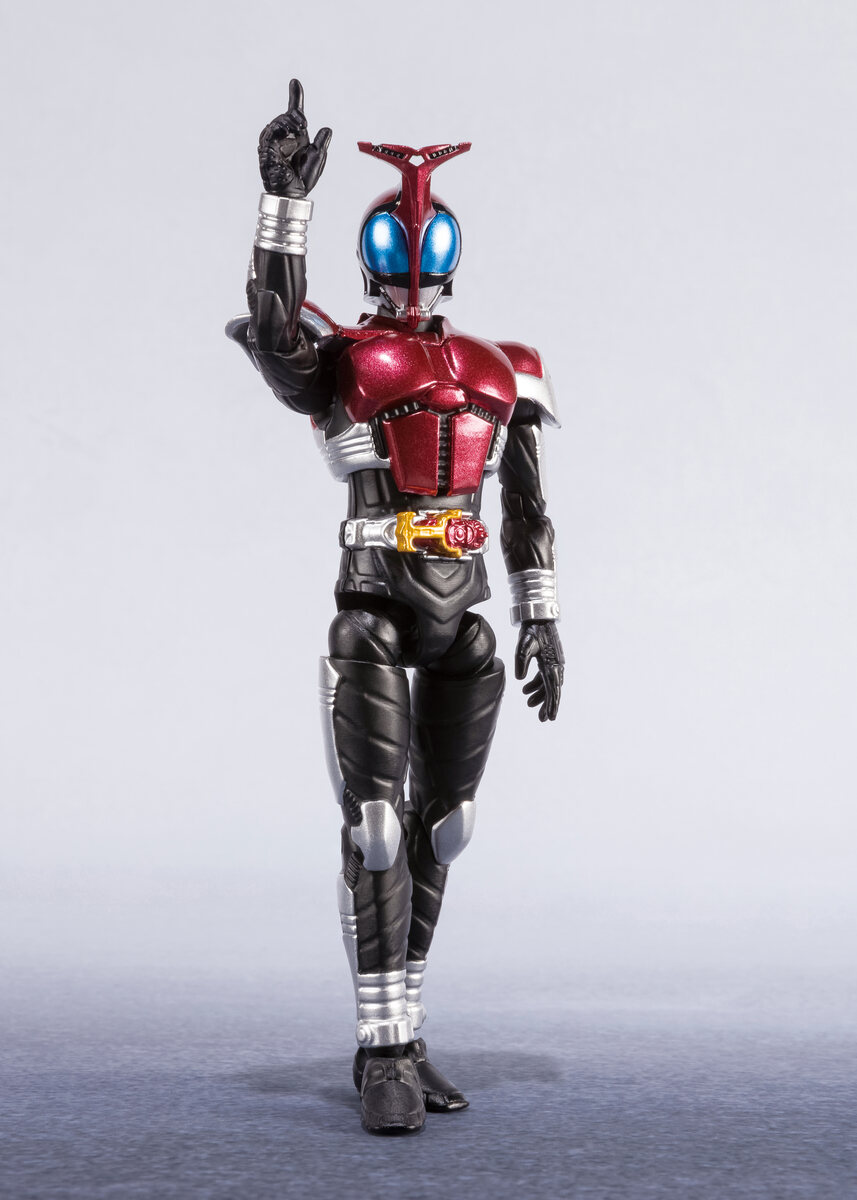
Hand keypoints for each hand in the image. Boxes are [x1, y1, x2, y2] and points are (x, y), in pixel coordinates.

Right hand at [258, 78, 331, 197]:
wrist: (293, 193)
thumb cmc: (303, 179)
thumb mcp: (318, 158)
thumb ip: (322, 143)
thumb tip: (327, 129)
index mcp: (297, 137)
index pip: (294, 113)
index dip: (295, 97)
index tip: (295, 82)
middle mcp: (284, 136)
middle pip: (287, 115)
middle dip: (296, 115)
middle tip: (304, 123)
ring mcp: (273, 141)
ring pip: (278, 121)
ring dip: (289, 123)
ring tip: (298, 133)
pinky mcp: (265, 147)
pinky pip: (270, 132)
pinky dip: (281, 134)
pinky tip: (289, 141)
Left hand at [514, 620, 563, 721]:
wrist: (538, 618)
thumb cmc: (532, 632)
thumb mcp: (524, 645)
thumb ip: (521, 662)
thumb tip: (520, 679)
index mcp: (552, 665)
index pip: (553, 689)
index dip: (552, 704)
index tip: (551, 717)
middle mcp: (555, 666)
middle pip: (552, 690)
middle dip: (547, 705)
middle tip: (542, 719)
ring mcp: (553, 664)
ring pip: (548, 685)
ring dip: (540, 695)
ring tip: (529, 704)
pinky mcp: (548, 661)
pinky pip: (544, 677)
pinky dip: (537, 685)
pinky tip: (525, 690)